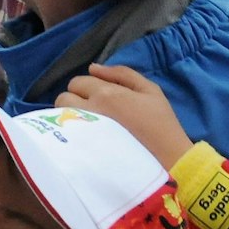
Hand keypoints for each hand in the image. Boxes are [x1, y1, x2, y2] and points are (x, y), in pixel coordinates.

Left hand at [56, 63, 192, 167]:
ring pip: (60, 117)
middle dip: (73, 100)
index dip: (85, 86)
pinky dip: (70, 133)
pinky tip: (85, 137)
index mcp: (106, 93)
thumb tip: (94, 68)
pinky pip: (65, 136)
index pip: (77, 82)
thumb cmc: (161, 123)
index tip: (96, 96)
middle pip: (63, 98)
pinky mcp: (84, 150)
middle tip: (89, 109)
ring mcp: (85, 132)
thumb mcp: (150, 90)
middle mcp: (90, 111)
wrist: (168, 160)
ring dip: (69, 116)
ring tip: (86, 124)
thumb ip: (122, 74)